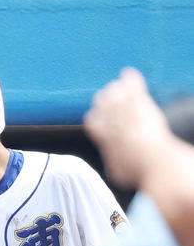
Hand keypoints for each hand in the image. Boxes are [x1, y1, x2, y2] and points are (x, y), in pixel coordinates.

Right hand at [85, 68, 171, 187]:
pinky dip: (129, 78)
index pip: (91, 120)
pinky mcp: (141, 104)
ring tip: (118, 86)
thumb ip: (112, 165)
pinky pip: (132, 86)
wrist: (153, 160)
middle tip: (110, 98)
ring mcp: (126, 111)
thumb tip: (111, 169)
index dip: (95, 117)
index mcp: (103, 137)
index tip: (99, 117)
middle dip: (103, 100)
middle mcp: (111, 122)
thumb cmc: (136, 170)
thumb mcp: (117, 172)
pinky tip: (128, 73)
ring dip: (115, 89)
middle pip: (100, 103)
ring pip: (114, 93)